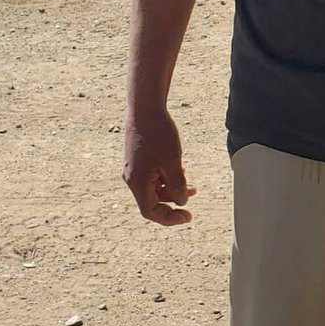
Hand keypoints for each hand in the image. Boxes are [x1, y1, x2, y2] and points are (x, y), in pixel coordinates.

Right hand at [122, 107, 196, 225]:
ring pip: (153, 187)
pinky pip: (151, 175)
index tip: (187, 216)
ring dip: (172, 188)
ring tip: (191, 184)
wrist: (144, 107)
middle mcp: (131, 177)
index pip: (151, 211)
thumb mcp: (173, 162)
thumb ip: (178, 186)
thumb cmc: (157, 133)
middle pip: (152, 200)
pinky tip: (179, 168)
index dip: (169, 218)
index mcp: (137, 182)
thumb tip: (181, 202)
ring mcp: (133, 167)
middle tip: (192, 198)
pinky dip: (165, 176)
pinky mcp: (136, 158)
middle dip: (174, 201)